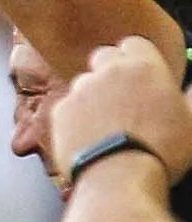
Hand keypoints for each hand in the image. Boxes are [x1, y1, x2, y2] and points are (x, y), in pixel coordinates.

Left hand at [50, 36, 191, 186]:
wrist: (118, 178)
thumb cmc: (161, 150)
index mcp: (144, 67)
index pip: (134, 44)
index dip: (138, 58)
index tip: (141, 73)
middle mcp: (108, 72)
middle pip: (104, 56)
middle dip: (111, 70)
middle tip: (122, 95)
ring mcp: (80, 90)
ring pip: (84, 81)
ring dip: (93, 93)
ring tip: (106, 121)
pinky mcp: (59, 111)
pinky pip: (67, 105)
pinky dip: (75, 115)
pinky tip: (88, 134)